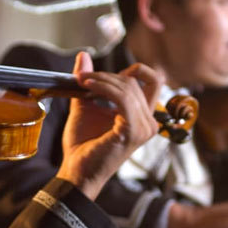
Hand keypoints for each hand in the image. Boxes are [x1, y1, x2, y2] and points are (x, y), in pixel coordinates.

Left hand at [58, 51, 163, 199]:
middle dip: (107, 75)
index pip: (151, 80)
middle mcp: (149, 122)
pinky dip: (104, 88)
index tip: (101, 77)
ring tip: (81, 82)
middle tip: (82, 79)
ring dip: (102, 80)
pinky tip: (87, 87)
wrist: (76, 171)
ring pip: (128, 87)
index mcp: (143, 116)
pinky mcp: (133, 131)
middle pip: (136, 82)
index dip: (130, 71)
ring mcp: (144, 128)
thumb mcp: (85, 105)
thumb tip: (83, 55)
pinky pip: (122, 98)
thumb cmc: (83, 144)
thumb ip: (88, 81)